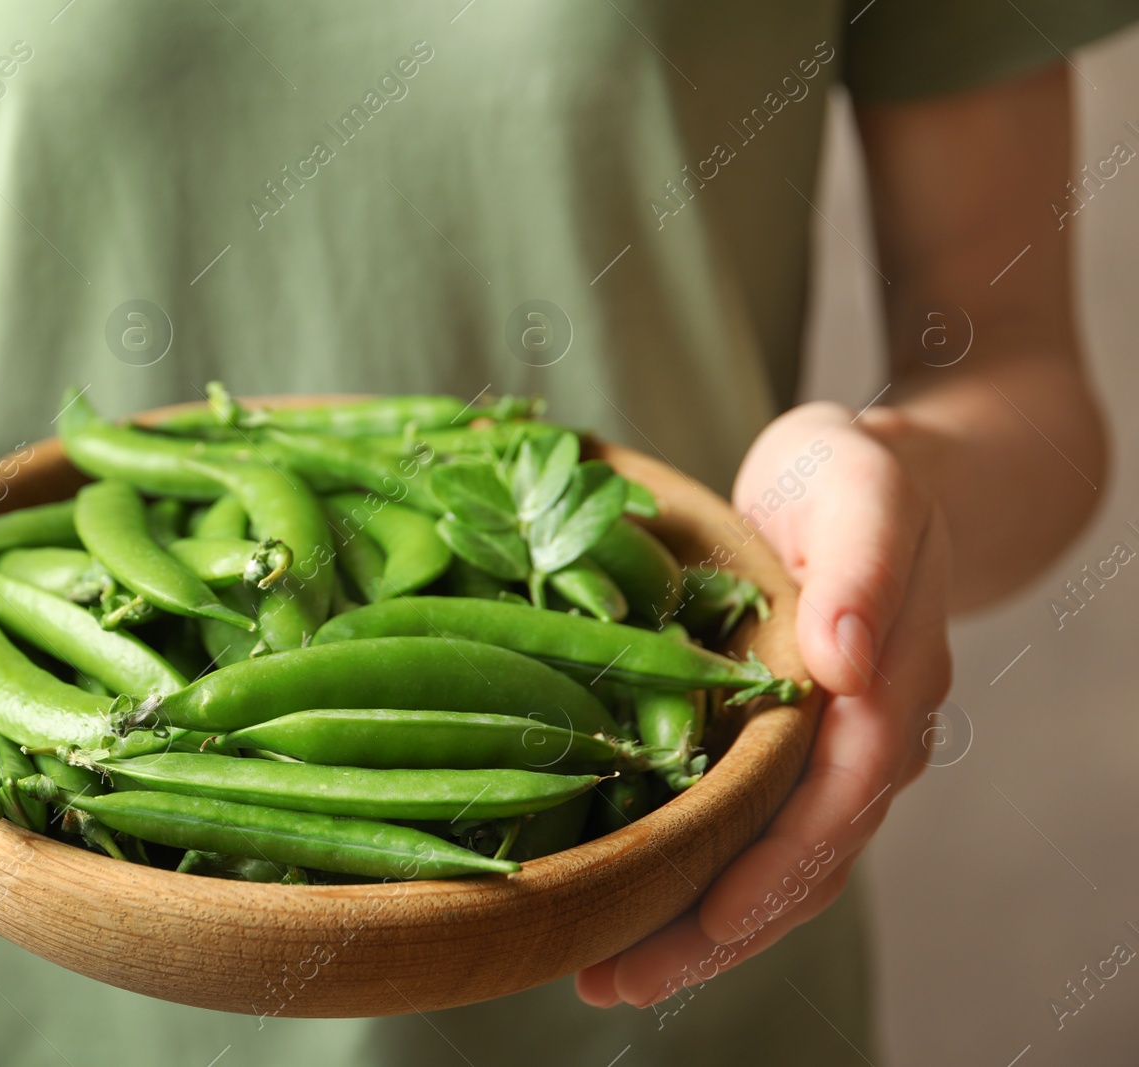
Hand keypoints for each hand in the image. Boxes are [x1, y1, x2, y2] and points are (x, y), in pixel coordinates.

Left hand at [576, 400, 952, 1006]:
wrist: (867, 479)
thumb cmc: (853, 478)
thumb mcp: (859, 493)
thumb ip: (859, 572)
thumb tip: (843, 660)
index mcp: (890, 686)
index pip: (838, 799)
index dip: (774, 866)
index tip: (703, 918)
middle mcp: (871, 740)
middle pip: (805, 862)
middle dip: (718, 931)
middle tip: (619, 982)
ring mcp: (833, 755)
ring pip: (781, 869)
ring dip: (704, 933)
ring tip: (612, 978)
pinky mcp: (791, 751)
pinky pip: (757, 836)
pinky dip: (704, 883)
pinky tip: (638, 910)